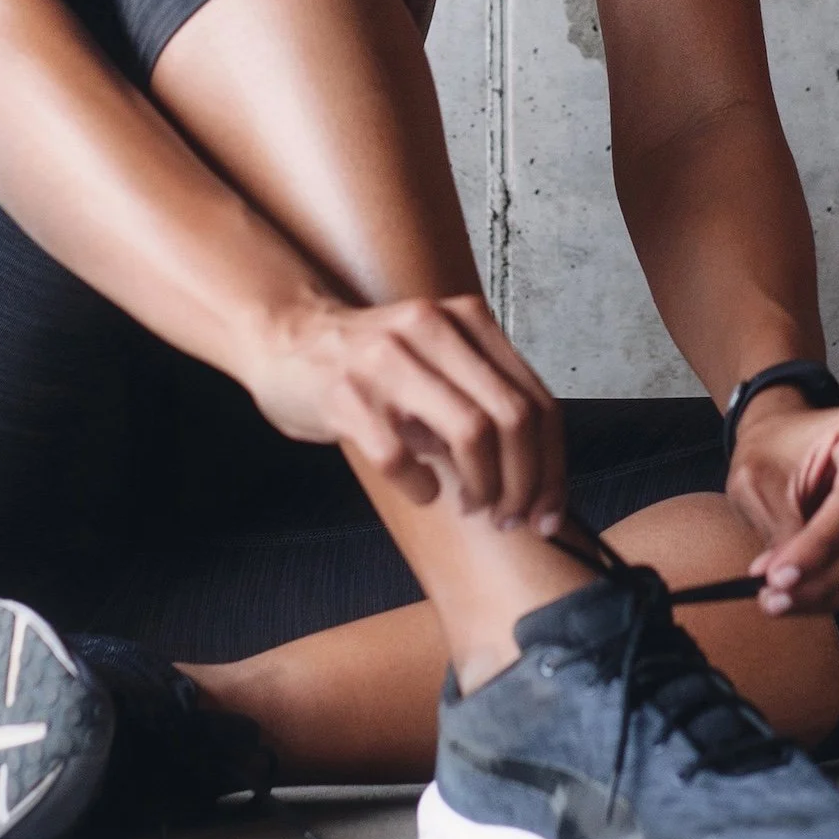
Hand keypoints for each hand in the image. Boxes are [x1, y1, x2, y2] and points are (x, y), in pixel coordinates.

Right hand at [246, 292, 568, 533]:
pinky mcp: (347, 396)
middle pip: (514, 418)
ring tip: (474, 507)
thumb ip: (483, 397)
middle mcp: (434, 329)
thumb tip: (535, 474)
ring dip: (483, 487)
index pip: (536, 399)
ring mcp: (388, 360)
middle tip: (512, 518)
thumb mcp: (438, 359)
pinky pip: (402, 458)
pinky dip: (422, 487)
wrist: (285, 338)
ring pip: (471, 434)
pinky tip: (423, 490)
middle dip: (525, 483)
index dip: (553, 464)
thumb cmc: (371, 362)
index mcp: (467, 319)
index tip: (549, 510)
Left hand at [726, 392, 838, 616]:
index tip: (778, 577)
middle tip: (776, 596)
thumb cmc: (774, 448)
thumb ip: (780, 526)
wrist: (788, 439)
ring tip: (786, 600)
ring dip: (838, 590)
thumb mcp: (759, 478)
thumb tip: (790, 582)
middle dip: (827, 576)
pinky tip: (812, 593)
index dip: (819, 546)